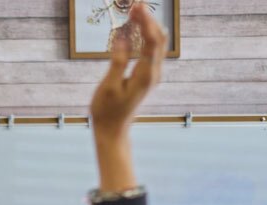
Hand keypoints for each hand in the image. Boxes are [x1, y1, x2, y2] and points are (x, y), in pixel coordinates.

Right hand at [89, 2, 166, 139]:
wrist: (112, 130)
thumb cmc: (108, 111)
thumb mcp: (110, 86)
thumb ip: (118, 61)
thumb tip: (123, 37)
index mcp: (146, 75)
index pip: (152, 41)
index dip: (145, 22)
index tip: (135, 7)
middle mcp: (153, 73)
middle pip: (159, 39)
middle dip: (148, 20)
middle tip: (135, 5)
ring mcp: (152, 75)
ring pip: (157, 44)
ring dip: (148, 26)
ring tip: (135, 12)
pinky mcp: (146, 75)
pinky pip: (150, 51)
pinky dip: (144, 36)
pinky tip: (134, 29)